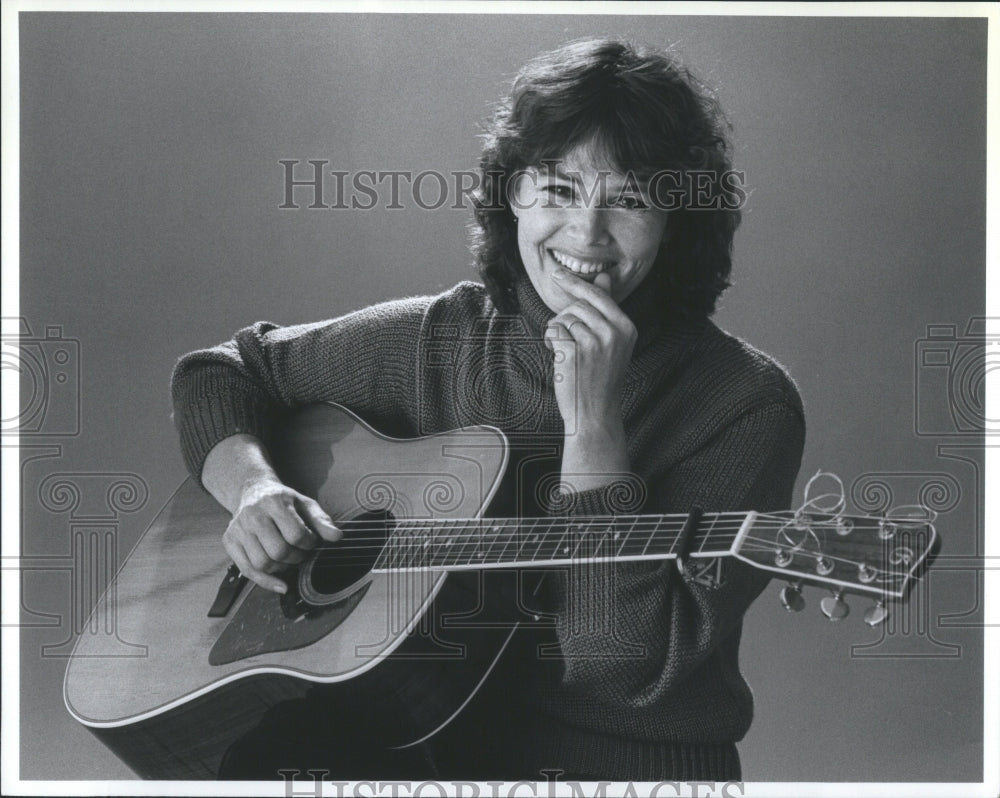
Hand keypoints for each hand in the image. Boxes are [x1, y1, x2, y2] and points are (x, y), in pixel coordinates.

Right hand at [222, 477, 340, 593]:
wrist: (253, 491)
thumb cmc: (283, 501)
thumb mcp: (305, 504)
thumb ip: (321, 520)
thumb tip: (337, 537)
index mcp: (274, 502)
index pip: (296, 534)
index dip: (309, 544)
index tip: (311, 542)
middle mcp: (253, 515)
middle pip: (278, 551)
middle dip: (296, 558)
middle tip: (302, 554)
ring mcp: (238, 529)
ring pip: (263, 563)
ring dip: (282, 569)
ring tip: (289, 560)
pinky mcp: (229, 541)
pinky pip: (247, 570)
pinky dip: (266, 582)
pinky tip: (281, 585)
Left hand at [544, 270, 636, 434]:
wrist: (595, 412)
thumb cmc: (599, 377)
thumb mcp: (611, 343)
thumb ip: (606, 311)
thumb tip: (604, 278)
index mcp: (626, 328)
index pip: (598, 296)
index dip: (575, 283)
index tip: (557, 274)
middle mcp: (614, 332)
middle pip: (578, 305)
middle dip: (566, 318)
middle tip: (568, 339)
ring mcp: (595, 342)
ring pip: (565, 318)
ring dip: (558, 331)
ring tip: (567, 351)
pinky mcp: (576, 351)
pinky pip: (555, 330)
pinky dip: (551, 341)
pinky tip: (560, 357)